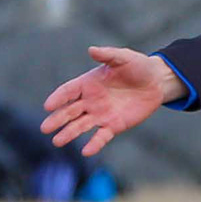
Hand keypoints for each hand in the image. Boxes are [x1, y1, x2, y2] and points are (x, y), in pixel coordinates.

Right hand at [40, 46, 182, 156]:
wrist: (155, 82)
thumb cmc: (137, 67)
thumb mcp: (124, 58)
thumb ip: (108, 55)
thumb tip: (92, 50)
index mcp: (88, 83)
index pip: (68, 91)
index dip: (58, 98)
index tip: (48, 106)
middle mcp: (90, 100)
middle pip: (69, 111)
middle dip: (57, 119)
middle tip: (45, 128)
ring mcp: (100, 114)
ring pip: (81, 126)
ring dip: (69, 133)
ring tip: (57, 141)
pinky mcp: (113, 125)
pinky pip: (101, 136)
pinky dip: (94, 144)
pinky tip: (86, 151)